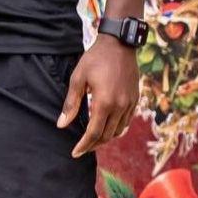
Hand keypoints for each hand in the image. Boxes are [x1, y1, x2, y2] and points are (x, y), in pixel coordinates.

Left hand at [57, 35, 139, 157]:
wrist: (119, 45)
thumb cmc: (95, 59)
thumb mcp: (78, 78)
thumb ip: (71, 103)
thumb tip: (62, 124)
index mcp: (104, 103)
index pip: (94, 133)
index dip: (83, 145)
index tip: (74, 152)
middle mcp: (120, 107)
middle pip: (106, 135)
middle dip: (92, 145)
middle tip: (80, 149)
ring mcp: (130, 104)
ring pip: (118, 131)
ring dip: (104, 138)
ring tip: (91, 140)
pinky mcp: (135, 100)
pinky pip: (126, 122)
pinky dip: (115, 129)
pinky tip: (106, 127)